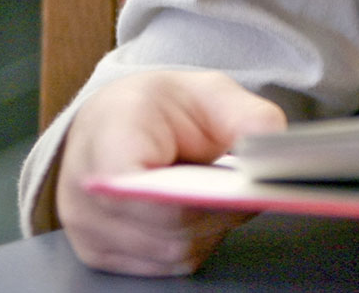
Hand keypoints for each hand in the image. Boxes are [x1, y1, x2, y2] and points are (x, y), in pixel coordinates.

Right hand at [56, 69, 287, 275]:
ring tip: (217, 194)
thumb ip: (248, 117)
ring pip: (172, 252)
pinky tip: (199, 213)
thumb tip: (274, 153)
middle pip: (170, 228)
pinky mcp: (99, 253)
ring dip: (210, 230)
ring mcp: (87, 229)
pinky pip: (164, 266)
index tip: (236, 184)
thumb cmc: (161, 106)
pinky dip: (194, 243)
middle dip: (220, 210)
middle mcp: (85, 192)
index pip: (145, 189)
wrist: (113, 121)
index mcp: (107, 138)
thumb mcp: (211, 91)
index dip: (198, 195)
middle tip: (244, 185)